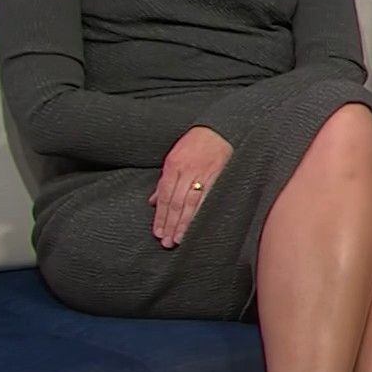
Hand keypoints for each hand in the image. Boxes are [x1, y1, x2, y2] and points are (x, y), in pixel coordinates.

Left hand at [149, 126, 232, 248]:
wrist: (218, 130)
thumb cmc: (194, 143)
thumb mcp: (174, 158)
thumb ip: (164, 180)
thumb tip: (153, 201)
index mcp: (173, 166)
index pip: (164, 196)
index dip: (160, 216)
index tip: (158, 231)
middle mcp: (186, 171)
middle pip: (176, 203)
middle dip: (170, 223)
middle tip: (167, 241)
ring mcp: (203, 174)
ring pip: (191, 203)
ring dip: (184, 222)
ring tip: (179, 238)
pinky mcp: (217, 176)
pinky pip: (207, 198)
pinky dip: (201, 212)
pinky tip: (197, 224)